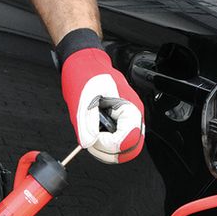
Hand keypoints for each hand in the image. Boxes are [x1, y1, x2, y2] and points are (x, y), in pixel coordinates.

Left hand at [56, 28, 144, 163]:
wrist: (85, 64)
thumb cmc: (87, 75)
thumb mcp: (82, 100)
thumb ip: (86, 124)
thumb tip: (88, 143)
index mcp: (130, 108)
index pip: (128, 141)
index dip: (108, 145)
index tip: (93, 137)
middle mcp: (133, 116)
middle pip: (131, 149)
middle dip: (109, 152)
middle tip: (92, 142)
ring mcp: (129, 120)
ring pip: (126, 149)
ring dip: (107, 149)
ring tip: (92, 137)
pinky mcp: (121, 123)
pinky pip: (119, 142)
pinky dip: (106, 144)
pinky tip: (95, 134)